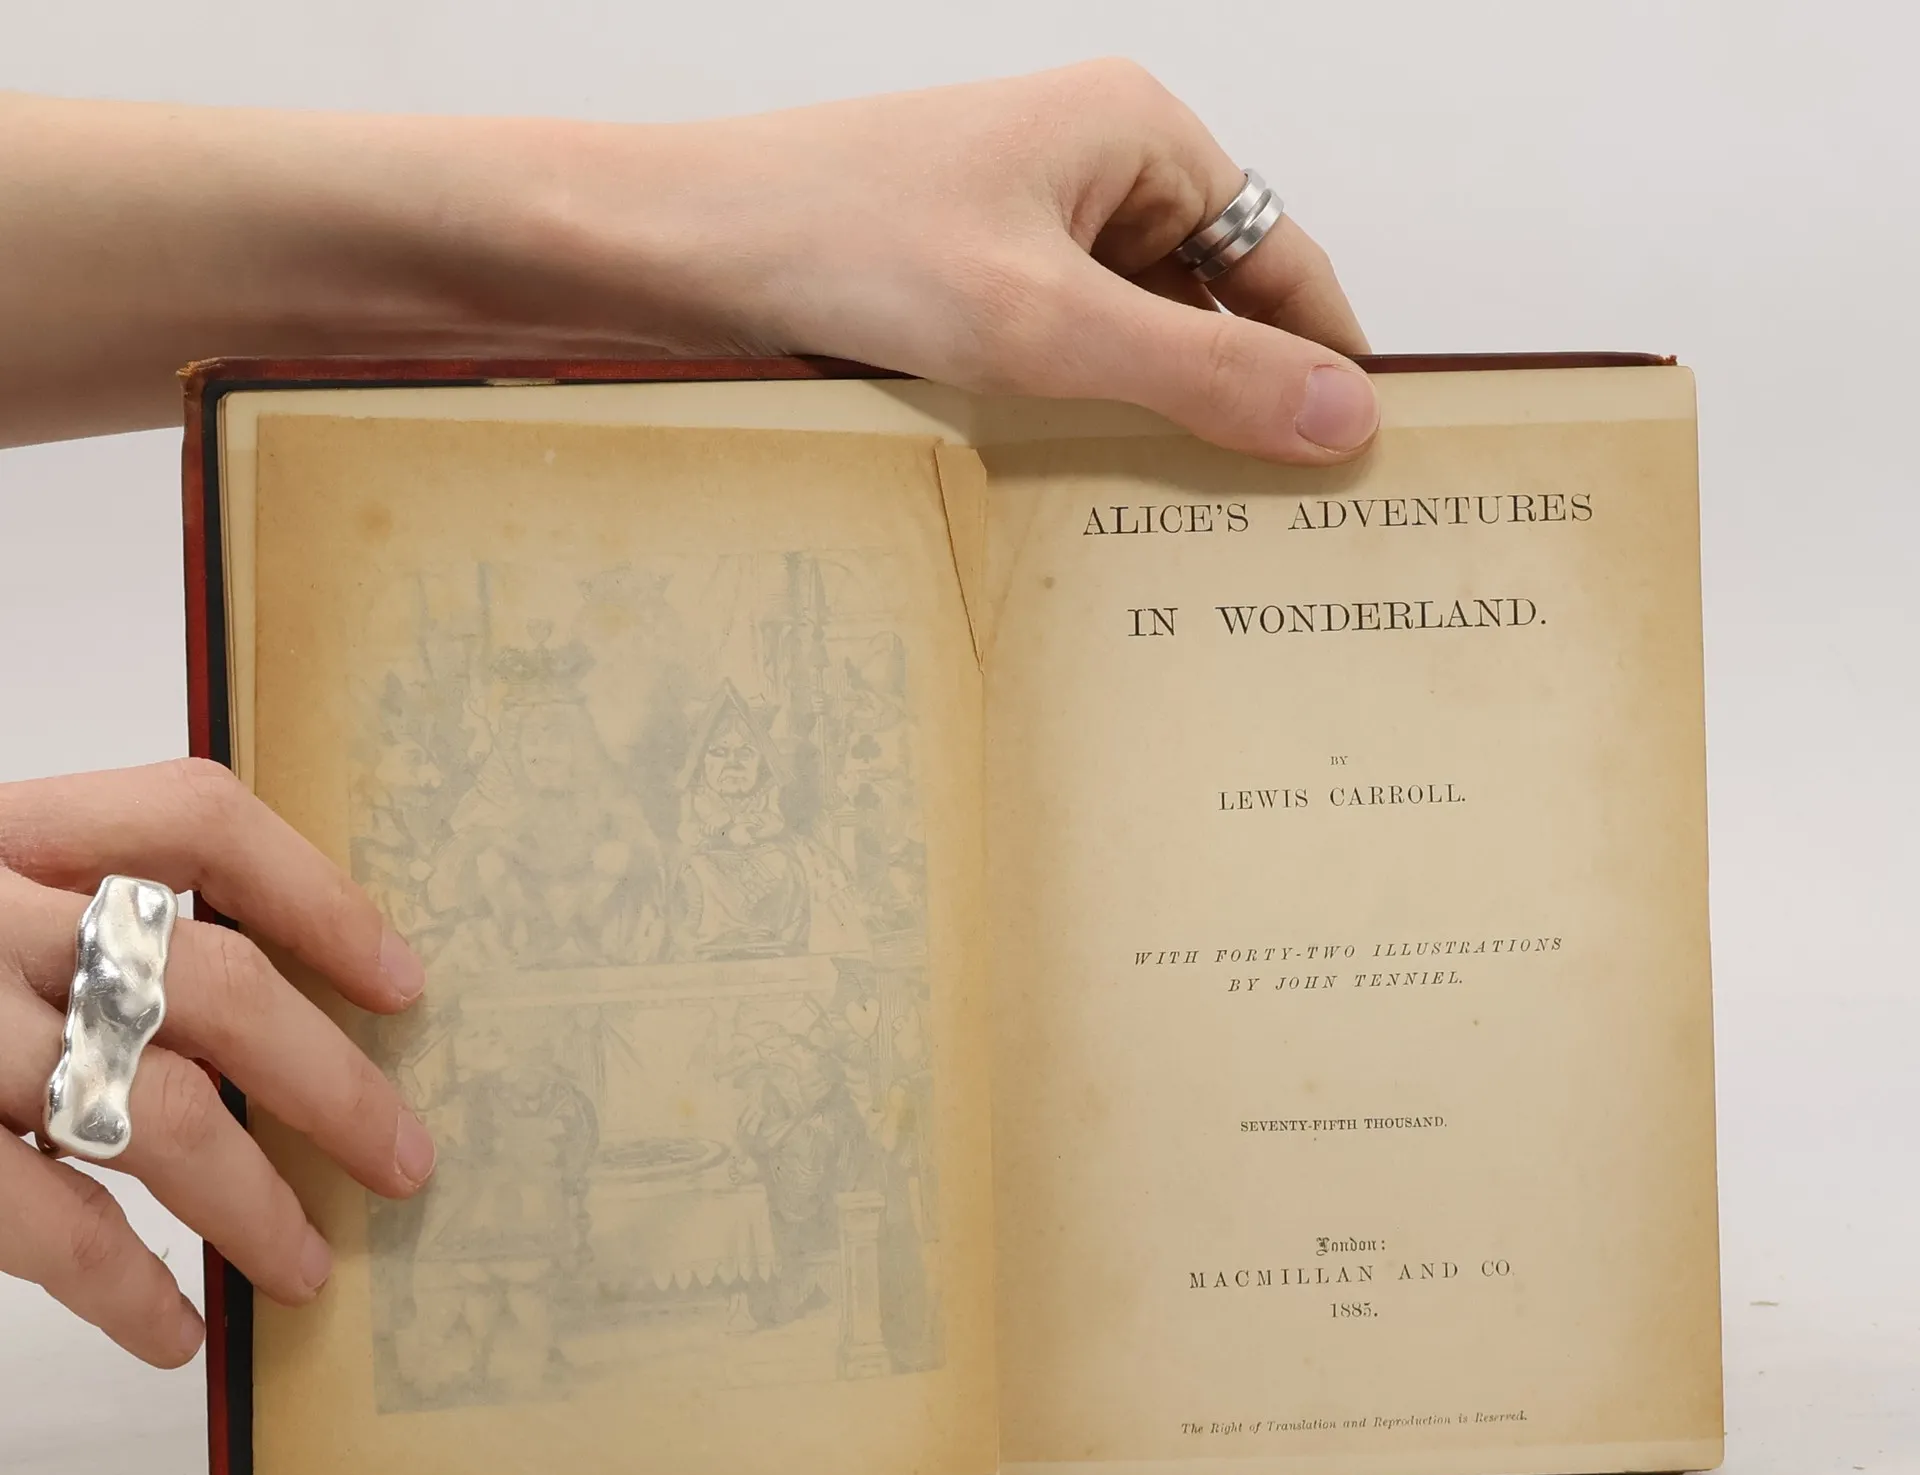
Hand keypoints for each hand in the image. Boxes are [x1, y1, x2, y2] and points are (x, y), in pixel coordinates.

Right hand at [0, 761, 434, 1365]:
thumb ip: (55, 912)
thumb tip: (228, 1003)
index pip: (192, 819)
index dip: (316, 896)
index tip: (400, 980)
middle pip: (209, 977)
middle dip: (332, 1081)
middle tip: (406, 1159)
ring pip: (153, 1109)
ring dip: (256, 1204)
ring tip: (308, 1272)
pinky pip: (42, 1217)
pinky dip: (123, 1285)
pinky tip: (171, 1330)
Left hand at [566, 60, 1377, 462]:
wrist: (678, 245)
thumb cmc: (845, 245)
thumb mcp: (1048, 328)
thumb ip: (1203, 374)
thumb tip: (1344, 418)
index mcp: (1139, 136)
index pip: (1285, 262)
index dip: (1326, 362)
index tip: (1360, 466)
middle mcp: (1093, 168)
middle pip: (1215, 302)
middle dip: (1241, 404)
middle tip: (1277, 526)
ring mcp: (1027, 222)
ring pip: (1135, 337)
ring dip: (1156, 421)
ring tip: (1190, 530)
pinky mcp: (971, 275)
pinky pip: (1065, 353)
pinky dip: (1085, 415)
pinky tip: (1089, 491)